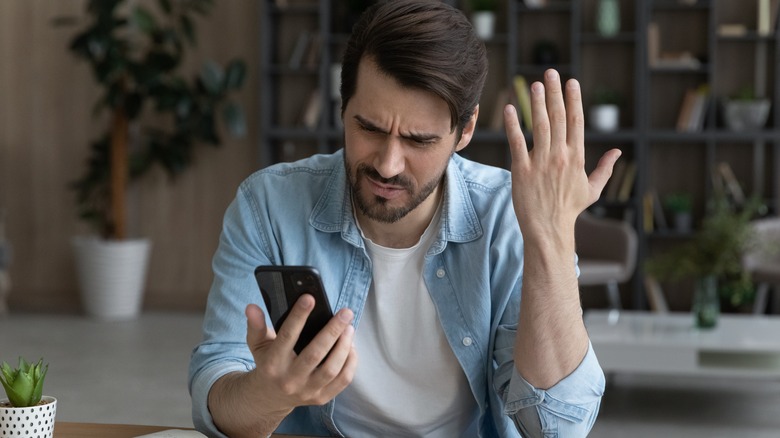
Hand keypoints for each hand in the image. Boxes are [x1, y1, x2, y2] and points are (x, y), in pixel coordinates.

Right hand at [245, 296, 357, 413]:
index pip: (287, 337)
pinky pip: (342, 381)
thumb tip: (251, 307)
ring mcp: (307, 391)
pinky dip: (350, 362)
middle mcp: (290, 380)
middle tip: (346, 312)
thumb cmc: (267, 364)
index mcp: (272, 364)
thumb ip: (255, 326)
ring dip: (344, 346)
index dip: (298, 316)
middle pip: (315, 354)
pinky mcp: (321, 398)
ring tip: (349, 328)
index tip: (310, 298)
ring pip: (331, 369)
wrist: (270, 397)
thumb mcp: (257, 345)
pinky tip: (351, 346)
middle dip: (333, 330)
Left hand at [504, 69, 620, 238]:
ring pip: (540, 126)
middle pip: (558, 118)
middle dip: (555, 93)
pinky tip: (510, 108)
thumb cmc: (569, 210)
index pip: (576, 122)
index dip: (574, 100)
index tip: (571, 82)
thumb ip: (605, 168)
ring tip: (535, 84)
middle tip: (550, 72)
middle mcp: (560, 157)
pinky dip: (513, 125)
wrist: (549, 229)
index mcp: (577, 158)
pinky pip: (517, 143)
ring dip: (537, 103)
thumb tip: (619, 152)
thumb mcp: (592, 189)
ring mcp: (541, 163)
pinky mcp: (522, 171)